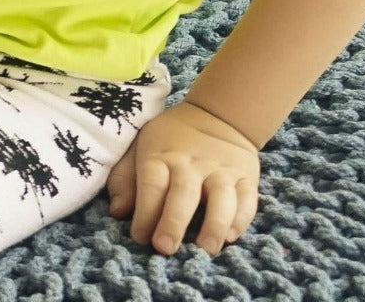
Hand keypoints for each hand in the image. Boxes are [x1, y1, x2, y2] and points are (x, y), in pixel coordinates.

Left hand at [105, 101, 259, 257]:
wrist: (216, 116)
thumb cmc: (170, 141)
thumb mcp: (141, 147)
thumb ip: (126, 178)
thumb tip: (117, 211)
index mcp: (161, 155)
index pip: (152, 183)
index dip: (145, 211)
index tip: (139, 237)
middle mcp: (192, 163)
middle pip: (183, 192)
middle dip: (173, 221)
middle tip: (165, 248)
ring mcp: (221, 170)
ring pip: (221, 197)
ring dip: (214, 224)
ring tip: (206, 248)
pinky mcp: (246, 177)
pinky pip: (247, 199)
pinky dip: (241, 218)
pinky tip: (230, 235)